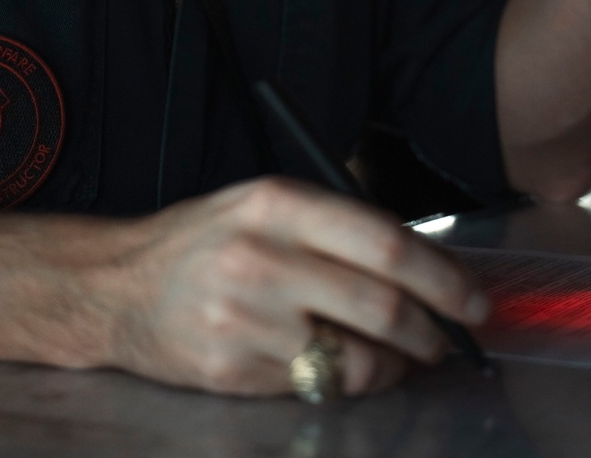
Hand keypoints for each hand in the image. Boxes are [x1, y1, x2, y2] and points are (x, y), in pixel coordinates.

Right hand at [96, 176, 488, 395]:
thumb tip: (421, 263)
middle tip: (450, 337)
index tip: (472, 295)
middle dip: (433, 328)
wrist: (117, 286)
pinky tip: (354, 369)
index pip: (383, 240)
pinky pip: (318, 387)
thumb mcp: (264, 203)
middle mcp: (262, 258)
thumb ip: (335, 225)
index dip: (441, 274)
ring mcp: (245, 321)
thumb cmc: (204, 239)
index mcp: (277, 203)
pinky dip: (352, 383)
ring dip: (398, 364)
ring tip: (404, 356)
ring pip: (357, 358)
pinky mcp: (232, 371)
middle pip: (380, 304)